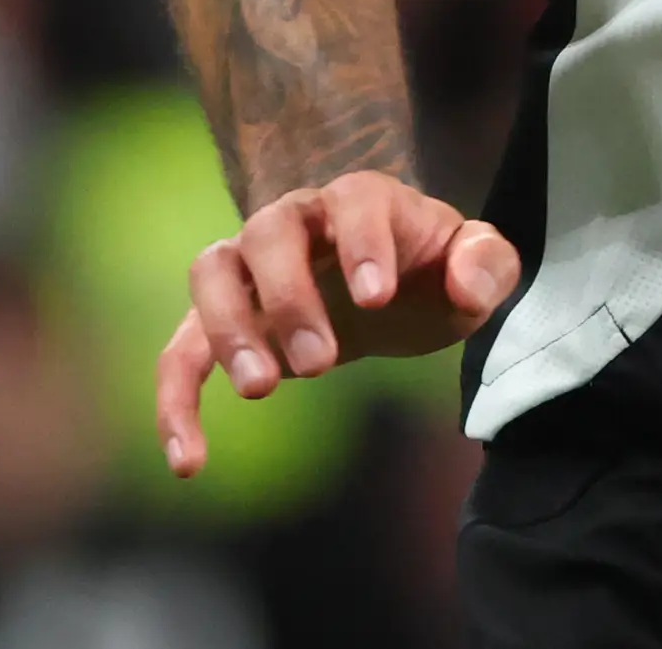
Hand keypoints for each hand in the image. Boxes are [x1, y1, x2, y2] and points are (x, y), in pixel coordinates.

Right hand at [155, 171, 520, 476]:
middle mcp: (295, 220)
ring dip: (227, 330)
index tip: (378, 299)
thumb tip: (465, 287)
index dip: (361, 244)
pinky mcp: (218, 322)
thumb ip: (487, 265)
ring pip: (210, 273)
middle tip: (325, 363)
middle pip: (267, 233)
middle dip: (289, 297)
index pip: (353, 200)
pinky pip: (179, 352)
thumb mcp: (477, 266)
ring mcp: (248, 267)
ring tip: (263, 390)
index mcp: (363, 199)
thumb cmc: (433, 270)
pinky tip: (189, 462)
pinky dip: (174, 402)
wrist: (391, 289)